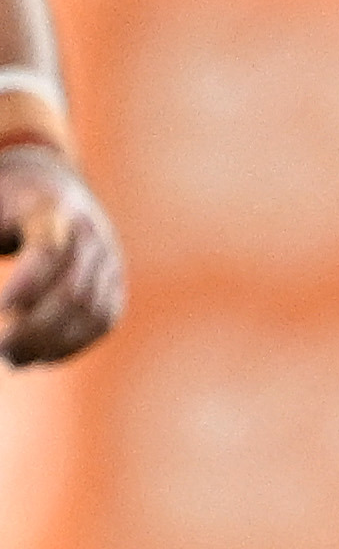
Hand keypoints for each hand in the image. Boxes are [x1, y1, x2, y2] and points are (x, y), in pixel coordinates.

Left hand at [0, 145, 123, 365]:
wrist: (54, 188)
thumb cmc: (8, 205)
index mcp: (54, 210)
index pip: (48, 254)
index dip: (26, 287)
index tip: (0, 311)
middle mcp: (91, 237)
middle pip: (73, 292)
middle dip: (35, 329)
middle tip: (1, 351)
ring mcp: (110, 263)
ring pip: (92, 313)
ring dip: (53, 344)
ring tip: (15, 360)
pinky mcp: (116, 285)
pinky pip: (102, 322)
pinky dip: (72, 345)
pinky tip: (41, 357)